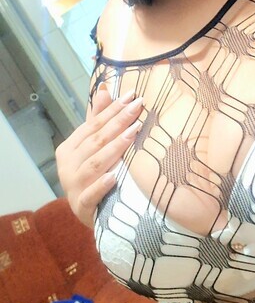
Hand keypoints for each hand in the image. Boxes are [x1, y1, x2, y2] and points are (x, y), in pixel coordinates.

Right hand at [55, 86, 142, 227]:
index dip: (113, 109)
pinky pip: (90, 195)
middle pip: (96, 141)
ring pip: (94, 164)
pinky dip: (101, 185)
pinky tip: (114, 176)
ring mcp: (73, 187)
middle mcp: (67, 166)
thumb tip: (103, 89)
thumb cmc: (95, 174)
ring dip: (114, 148)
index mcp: (69, 149)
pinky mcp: (81, 207)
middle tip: (138, 107)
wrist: (93, 213)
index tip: (132, 95)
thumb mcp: (95, 146)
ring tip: (132, 133)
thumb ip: (98, 118)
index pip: (93, 125)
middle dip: (118, 122)